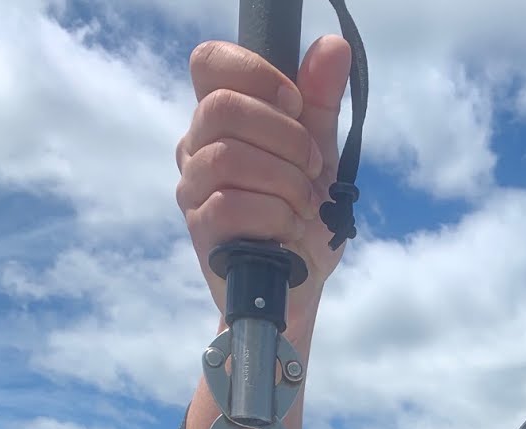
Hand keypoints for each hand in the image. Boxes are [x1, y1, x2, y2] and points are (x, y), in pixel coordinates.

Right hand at [176, 35, 353, 323]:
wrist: (298, 286)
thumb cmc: (302, 218)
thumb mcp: (320, 155)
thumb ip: (321, 102)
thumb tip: (332, 46)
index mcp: (222, 120)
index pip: (210, 63)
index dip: (255, 74)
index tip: (296, 104)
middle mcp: (198, 147)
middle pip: (223, 107)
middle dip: (285, 137)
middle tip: (313, 168)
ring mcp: (194, 189)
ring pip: (229, 157)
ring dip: (285, 181)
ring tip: (304, 206)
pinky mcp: (200, 230)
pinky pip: (229, 206)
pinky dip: (274, 216)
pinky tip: (289, 229)